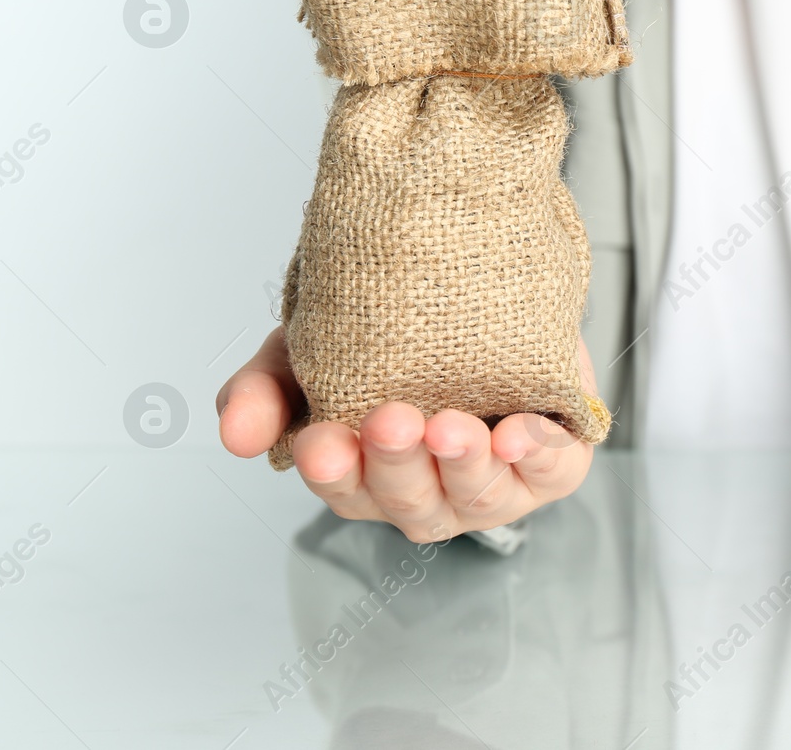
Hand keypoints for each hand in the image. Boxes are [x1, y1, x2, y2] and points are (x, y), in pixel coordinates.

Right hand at [217, 327, 596, 541]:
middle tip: (392, 420)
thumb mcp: (313, 347)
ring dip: (463, 464)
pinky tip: (518, 433)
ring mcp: (496, 484)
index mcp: (369, 475)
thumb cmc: (395, 338)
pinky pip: (552, 470)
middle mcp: (432, 492)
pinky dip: (537, 454)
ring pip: (479, 495)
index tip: (321, 439)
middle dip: (399, 465)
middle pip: (411, 499)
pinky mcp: (555, 463)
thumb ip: (267, 388)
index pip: (345, 488)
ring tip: (451, 427)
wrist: (484, 291)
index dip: (333, 471)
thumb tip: (235, 435)